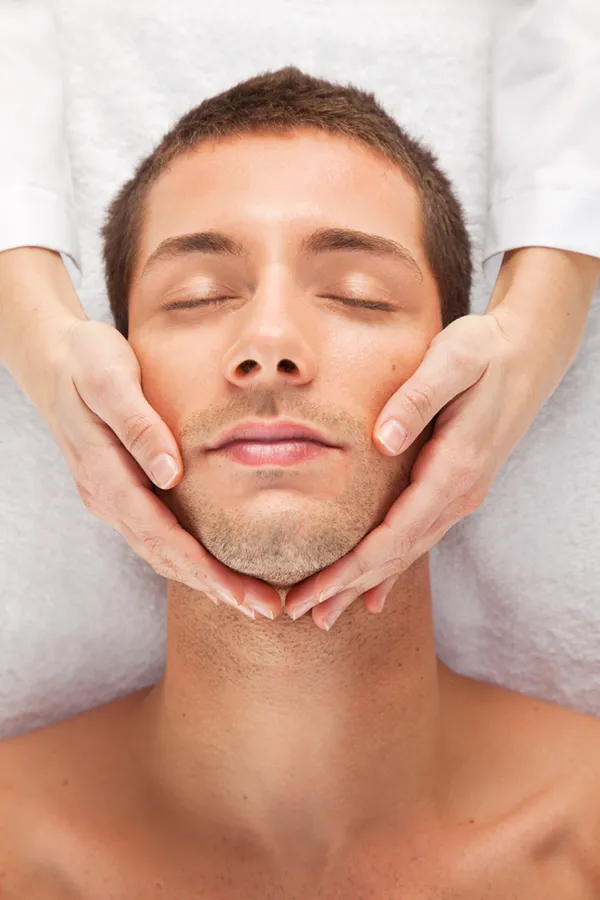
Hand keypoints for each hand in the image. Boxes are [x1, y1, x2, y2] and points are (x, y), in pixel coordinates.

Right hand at [45, 318, 281, 619]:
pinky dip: (186, 559)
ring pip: (158, 552)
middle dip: (215, 588)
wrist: (52, 357)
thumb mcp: (110, 378)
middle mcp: (105, 497)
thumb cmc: (87, 360)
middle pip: (164, 557)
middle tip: (266, 610)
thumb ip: (138, 426)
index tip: (244, 596)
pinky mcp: (118, 492)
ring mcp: (109, 498)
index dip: (204, 571)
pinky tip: (213, 567)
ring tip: (250, 600)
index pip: (161, 537)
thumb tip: (170, 475)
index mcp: (105, 474)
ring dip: (204, 580)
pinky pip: (154, 536)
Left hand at [285, 247, 599, 630]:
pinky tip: (373, 594)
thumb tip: (384, 440)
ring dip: (364, 585)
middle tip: (300, 615)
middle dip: (345, 587)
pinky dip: (392, 570)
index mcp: (453, 468)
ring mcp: (459, 495)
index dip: (351, 568)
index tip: (313, 592)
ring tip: (325, 615)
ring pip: (406, 553)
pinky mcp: (454, 489)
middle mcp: (458, 493)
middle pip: (395, 555)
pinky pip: (418, 539)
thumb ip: (419, 397)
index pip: (394, 534)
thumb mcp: (454, 359)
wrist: (527, 354)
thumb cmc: (485, 350)